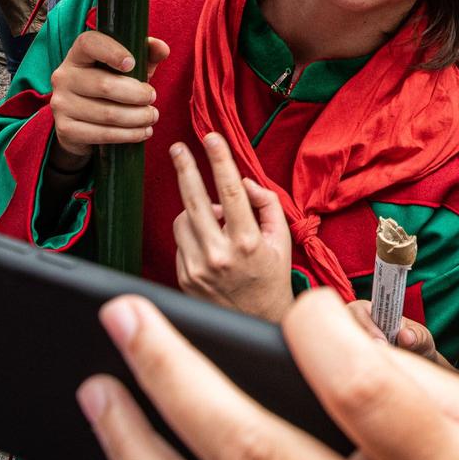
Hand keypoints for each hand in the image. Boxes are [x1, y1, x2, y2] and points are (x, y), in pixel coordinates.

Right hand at [48, 32, 170, 161]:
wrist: (82, 122)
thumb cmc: (110, 86)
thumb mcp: (129, 69)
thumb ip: (146, 54)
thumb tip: (162, 48)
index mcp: (78, 54)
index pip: (89, 43)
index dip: (112, 51)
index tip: (132, 63)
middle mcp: (64, 76)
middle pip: (105, 85)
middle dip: (138, 95)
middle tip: (153, 98)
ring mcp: (61, 103)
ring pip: (107, 113)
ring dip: (138, 117)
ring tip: (152, 116)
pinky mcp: (65, 129)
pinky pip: (102, 134)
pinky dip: (128, 135)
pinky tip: (142, 132)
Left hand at [171, 133, 294, 321]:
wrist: (258, 321)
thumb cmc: (272, 276)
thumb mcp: (281, 239)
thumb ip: (266, 205)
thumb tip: (243, 182)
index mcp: (248, 243)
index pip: (231, 192)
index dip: (220, 160)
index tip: (212, 137)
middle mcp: (219, 256)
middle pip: (194, 200)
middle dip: (185, 168)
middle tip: (177, 148)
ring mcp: (198, 268)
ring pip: (183, 219)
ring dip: (195, 209)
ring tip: (214, 217)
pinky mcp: (184, 278)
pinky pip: (180, 241)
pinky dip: (193, 233)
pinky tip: (210, 243)